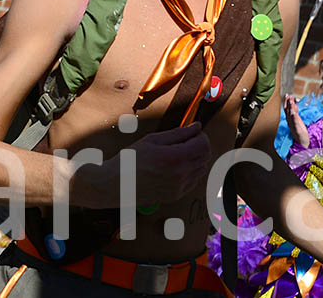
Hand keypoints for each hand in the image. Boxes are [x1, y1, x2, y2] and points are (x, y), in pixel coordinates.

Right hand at [77, 123, 211, 208]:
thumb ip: (178, 133)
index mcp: (174, 158)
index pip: (204, 145)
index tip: (193, 132)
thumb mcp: (152, 140)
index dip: (201, 136)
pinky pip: (194, 181)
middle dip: (201, 145)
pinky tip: (176, 166)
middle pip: (206, 157)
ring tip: (179, 152)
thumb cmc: (130, 160)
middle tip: (187, 140)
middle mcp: (180, 175)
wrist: (116, 184)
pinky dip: (191, 171)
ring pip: (202, 169)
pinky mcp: (176, 195)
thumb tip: (196, 127)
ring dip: (196, 158)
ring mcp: (179, 187)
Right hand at [285, 95, 309, 147]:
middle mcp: (290, 122)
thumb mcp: (298, 120)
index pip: (288, 109)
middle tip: (288, 96)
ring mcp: (293, 126)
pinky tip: (294, 114)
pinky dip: (294, 118)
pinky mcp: (297, 130)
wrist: (302, 143)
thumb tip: (295, 103)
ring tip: (292, 102)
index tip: (288, 95)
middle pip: (288, 111)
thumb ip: (296, 111)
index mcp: (290, 119)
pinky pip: (295, 124)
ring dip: (291, 109)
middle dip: (288, 103)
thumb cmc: (300, 132)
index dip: (287, 102)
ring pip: (291, 116)